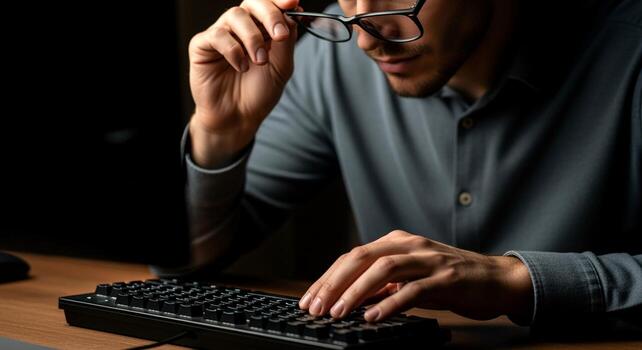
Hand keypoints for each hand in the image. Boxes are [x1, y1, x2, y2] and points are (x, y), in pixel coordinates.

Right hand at [188, 0, 299, 167]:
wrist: (238, 118)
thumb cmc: (258, 93)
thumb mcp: (282, 67)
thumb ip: (287, 40)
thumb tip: (292, 13)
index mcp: (261, 28)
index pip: (269, 3)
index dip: (280, 0)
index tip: (293, 3)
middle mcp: (240, 27)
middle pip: (252, 2)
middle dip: (269, 15)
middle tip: (279, 36)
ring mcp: (221, 34)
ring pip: (235, 15)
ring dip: (252, 38)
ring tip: (260, 61)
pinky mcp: (202, 45)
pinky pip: (217, 35)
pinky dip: (233, 50)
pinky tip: (241, 67)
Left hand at [299, 230, 532, 322]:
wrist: (496, 279)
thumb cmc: (450, 279)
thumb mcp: (410, 276)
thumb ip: (383, 283)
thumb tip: (350, 299)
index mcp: (396, 242)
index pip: (352, 256)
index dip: (328, 278)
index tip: (310, 300)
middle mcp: (409, 245)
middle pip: (361, 257)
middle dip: (334, 283)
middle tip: (316, 307)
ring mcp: (428, 259)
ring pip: (383, 268)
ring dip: (356, 291)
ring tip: (338, 312)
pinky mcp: (445, 278)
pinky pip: (413, 289)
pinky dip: (391, 303)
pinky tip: (373, 317)